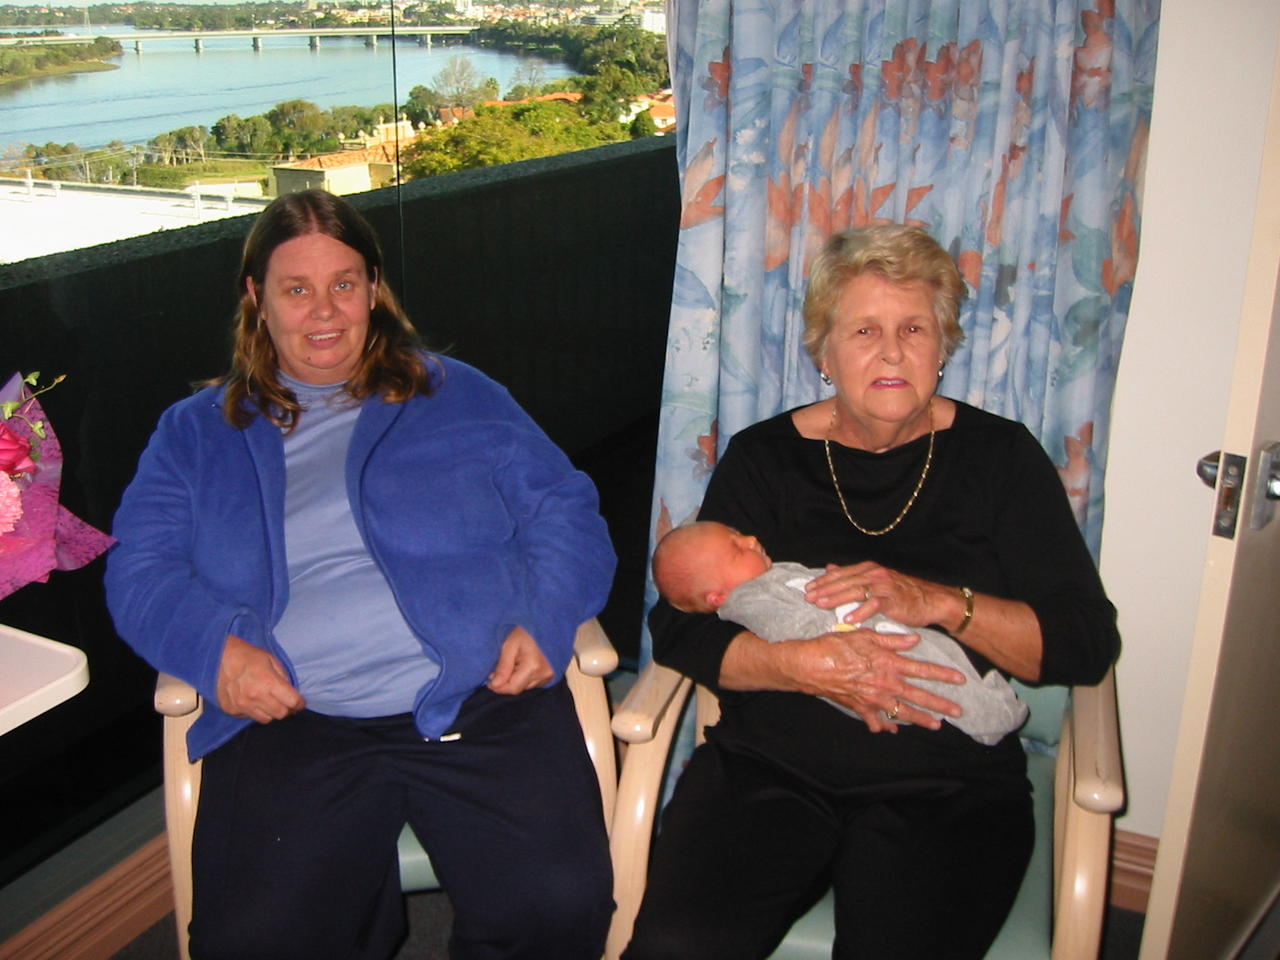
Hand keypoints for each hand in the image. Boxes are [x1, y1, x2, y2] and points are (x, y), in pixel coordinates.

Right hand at [216, 634, 304, 722]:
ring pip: (267, 719)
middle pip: (281, 714)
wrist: (218, 658)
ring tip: (270, 702)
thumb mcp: (272, 660)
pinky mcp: (232, 710)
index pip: (292, 702)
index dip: (300, 703)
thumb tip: (292, 692)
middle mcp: (255, 697)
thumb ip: (284, 678)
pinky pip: (251, 717)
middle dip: (288, 709)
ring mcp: (242, 705)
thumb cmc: (247, 656)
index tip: (300, 702)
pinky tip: (255, 701)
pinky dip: (256, 712)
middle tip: (287, 704)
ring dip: (272, 712)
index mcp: (268, 682)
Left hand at [487, 626, 552, 694]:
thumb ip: (503, 666)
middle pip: (518, 689)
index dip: (498, 687)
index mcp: (533, 666)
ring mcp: (548, 675)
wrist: (544, 623)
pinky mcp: (550, 675)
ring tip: (510, 664)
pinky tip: (520, 666)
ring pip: (525, 687)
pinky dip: (523, 678)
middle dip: (505, 683)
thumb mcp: (510, 645)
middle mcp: (543, 674)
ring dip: (514, 680)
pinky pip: (532, 683)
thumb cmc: (525, 631)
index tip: (489, 679)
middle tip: (496, 671)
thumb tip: (495, 685)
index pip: (512, 688)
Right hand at [779, 628, 964, 732]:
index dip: (942, 675)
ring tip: (935, 725)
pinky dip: (884, 725)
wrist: (808, 666)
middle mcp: (884, 684)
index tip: (960, 679)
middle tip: (958, 711)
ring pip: (901, 711)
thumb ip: (891, 640)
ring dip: (920, 719)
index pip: (922, 670)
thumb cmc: (834, 646)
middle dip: (940, 704)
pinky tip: (891, 730)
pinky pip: (875, 719)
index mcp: (888, 664)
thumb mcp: (863, 635)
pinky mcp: (859, 706)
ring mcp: (872, 698)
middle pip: (918, 696)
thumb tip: (914, 640)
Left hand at [805, 561, 960, 631]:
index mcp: (869, 569)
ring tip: (821, 605)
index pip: (841, 573)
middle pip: (845, 581)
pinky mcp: (893, 600)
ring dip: (836, 598)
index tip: (808, 588)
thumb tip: (830, 567)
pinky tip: (848, 619)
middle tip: (808, 597)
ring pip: (856, 590)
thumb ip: (852, 575)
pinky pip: (874, 605)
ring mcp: (884, 586)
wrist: (931, 600)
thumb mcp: (875, 580)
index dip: (823, 580)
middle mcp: (875, 574)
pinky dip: (860, 612)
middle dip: (825, 589)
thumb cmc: (902, 593)